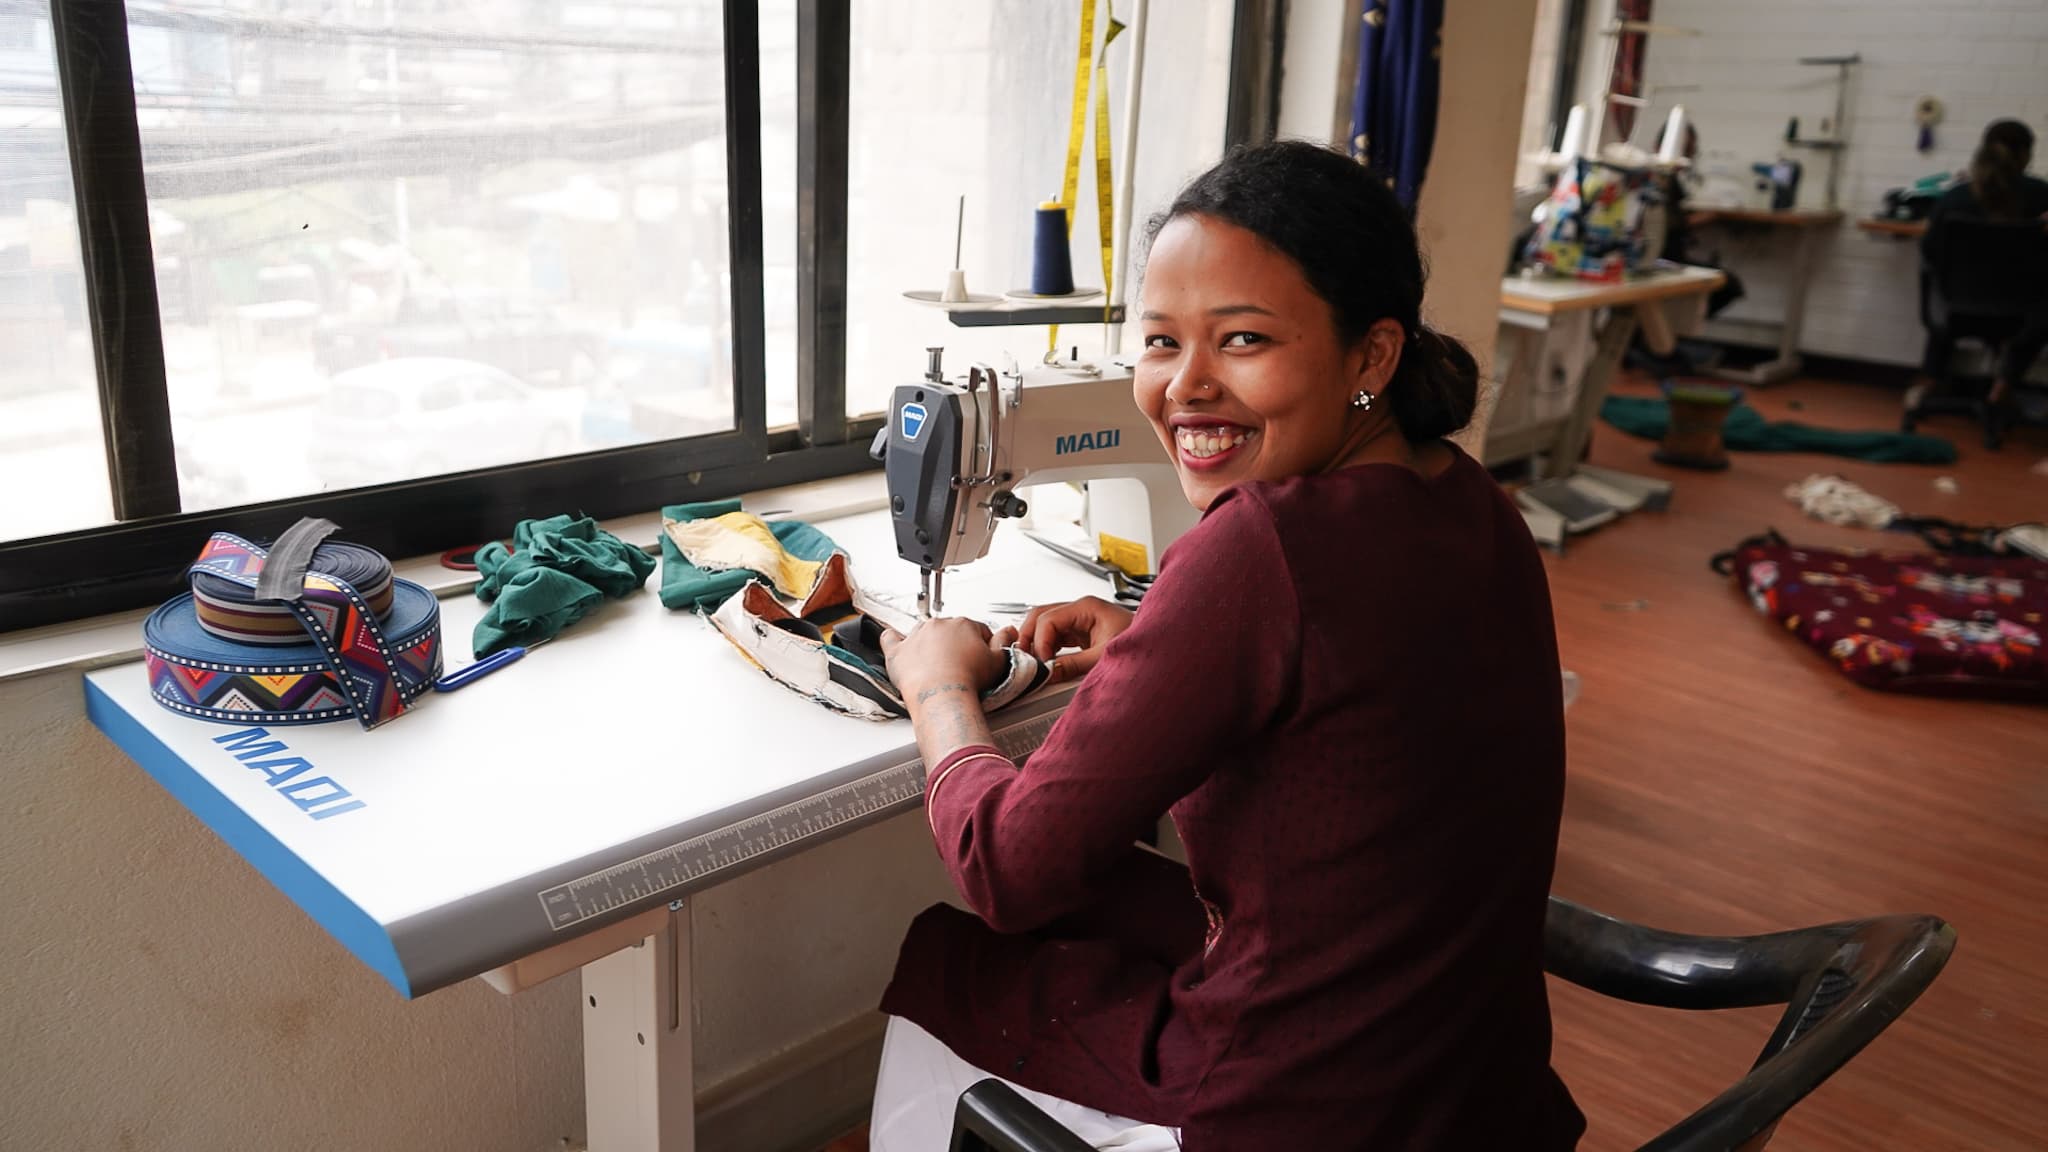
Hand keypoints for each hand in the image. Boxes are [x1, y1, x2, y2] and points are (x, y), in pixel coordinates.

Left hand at [880, 617, 1009, 702]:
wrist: (943, 695)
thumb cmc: (968, 680)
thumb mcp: (998, 661)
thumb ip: (1004, 643)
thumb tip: (1009, 632)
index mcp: (963, 624)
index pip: (976, 630)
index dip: (980, 646)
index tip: (979, 658)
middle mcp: (938, 625)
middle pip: (949, 631)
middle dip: (955, 644)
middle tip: (960, 665)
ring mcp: (916, 637)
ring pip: (923, 634)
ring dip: (928, 644)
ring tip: (935, 663)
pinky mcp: (898, 652)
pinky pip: (891, 638)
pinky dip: (893, 640)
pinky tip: (898, 644)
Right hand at [1011, 596, 1134, 682]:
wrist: (1159, 645)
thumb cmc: (1141, 642)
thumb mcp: (1105, 657)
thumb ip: (1075, 665)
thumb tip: (1050, 672)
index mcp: (1086, 608)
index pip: (1049, 618)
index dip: (1040, 641)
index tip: (1041, 662)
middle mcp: (1080, 610)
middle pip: (1041, 615)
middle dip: (1029, 636)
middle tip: (1024, 658)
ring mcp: (1079, 620)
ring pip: (1045, 624)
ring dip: (1036, 641)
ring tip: (1032, 660)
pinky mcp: (1080, 632)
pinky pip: (1055, 635)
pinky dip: (1046, 646)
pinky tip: (1044, 660)